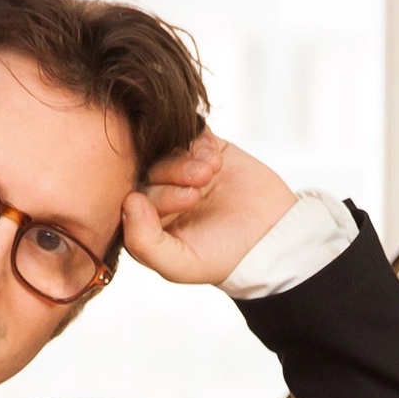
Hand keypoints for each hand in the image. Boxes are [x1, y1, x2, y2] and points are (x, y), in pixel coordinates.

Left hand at [122, 127, 296, 284]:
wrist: (270, 240)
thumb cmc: (219, 259)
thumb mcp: (178, 264)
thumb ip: (144, 242)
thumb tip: (128, 201)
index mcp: (143, 221)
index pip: (132, 196)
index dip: (158, 195)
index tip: (188, 200)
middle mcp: (158, 192)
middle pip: (148, 169)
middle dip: (173, 174)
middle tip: (199, 190)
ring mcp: (180, 169)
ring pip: (167, 149)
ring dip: (187, 158)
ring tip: (210, 172)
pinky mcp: (204, 150)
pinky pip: (191, 133)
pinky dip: (200, 142)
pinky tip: (216, 160)